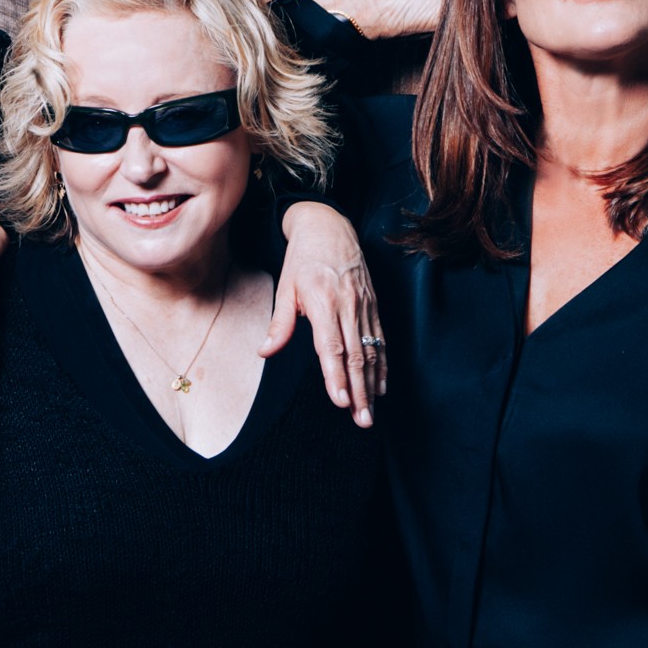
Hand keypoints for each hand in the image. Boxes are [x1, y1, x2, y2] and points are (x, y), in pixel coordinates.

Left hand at [265, 201, 385, 427]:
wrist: (330, 227)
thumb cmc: (303, 258)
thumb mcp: (285, 286)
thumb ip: (279, 322)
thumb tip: (265, 352)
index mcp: (323, 302)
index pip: (331, 347)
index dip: (336, 376)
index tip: (339, 401)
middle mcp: (347, 306)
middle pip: (356, 356)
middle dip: (359, 391)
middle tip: (362, 420)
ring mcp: (364, 306)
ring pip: (371, 351)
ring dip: (372, 384)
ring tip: (371, 411)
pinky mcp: (373, 305)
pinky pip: (380, 340)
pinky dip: (381, 365)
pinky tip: (381, 385)